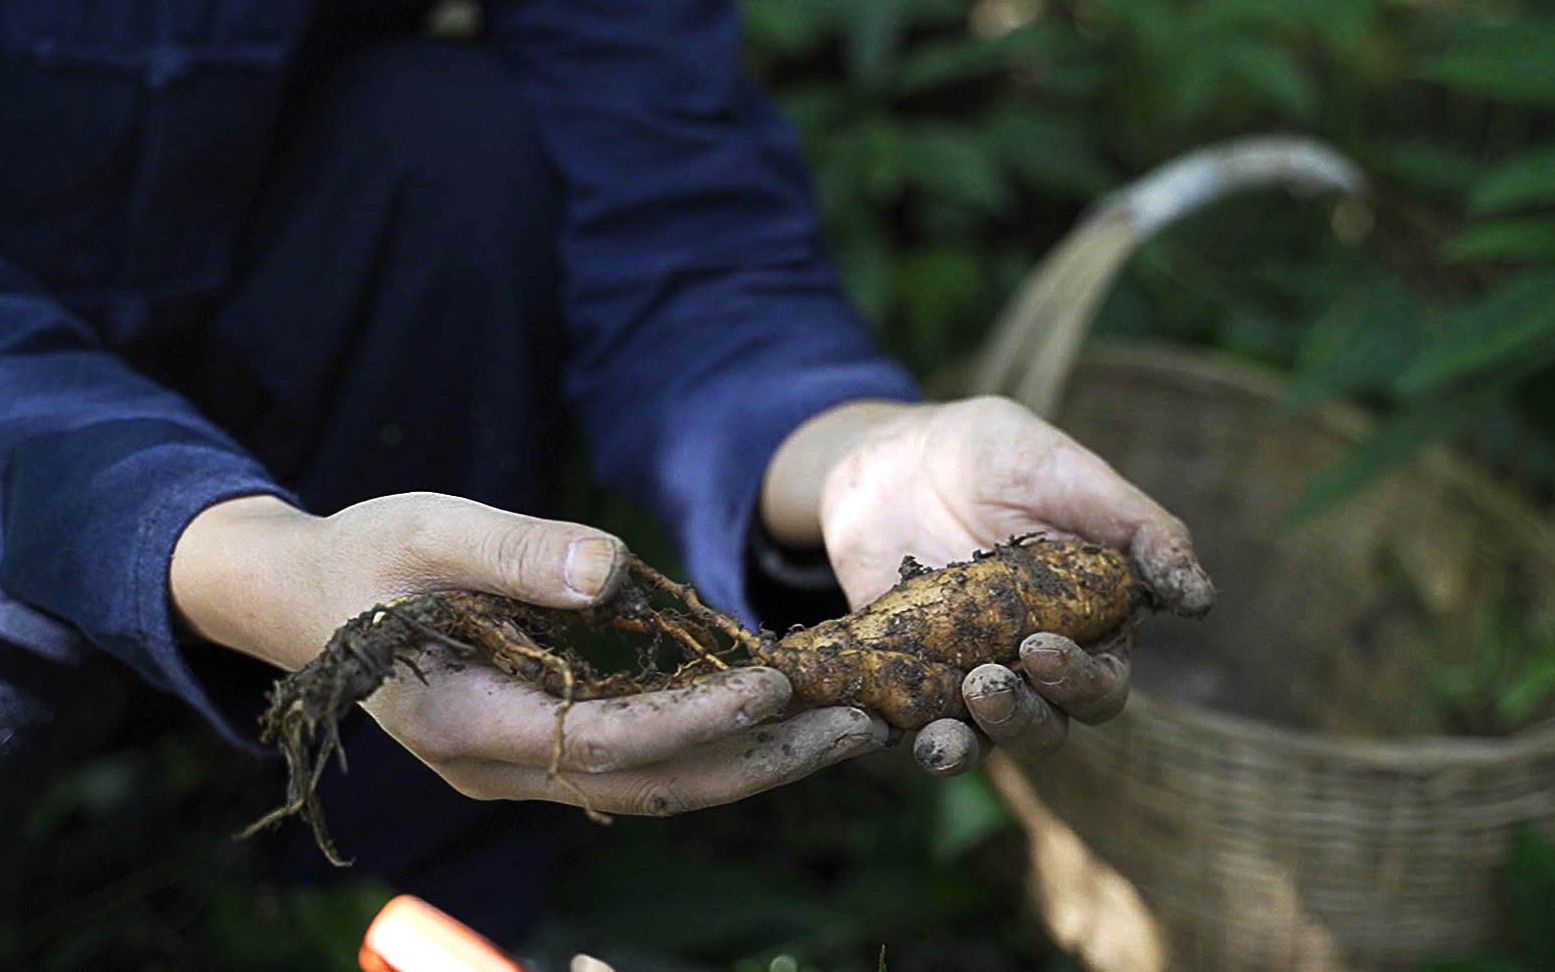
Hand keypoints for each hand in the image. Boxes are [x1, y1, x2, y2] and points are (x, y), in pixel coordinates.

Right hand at [171, 492, 885, 813]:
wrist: (301, 600)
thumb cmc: (358, 557)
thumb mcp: (423, 532)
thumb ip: (512, 551)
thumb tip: (614, 569)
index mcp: (467, 723)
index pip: (607, 739)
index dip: (700, 715)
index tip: (782, 677)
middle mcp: (499, 767)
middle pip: (651, 785)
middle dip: (759, 759)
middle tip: (859, 726)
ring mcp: (518, 766)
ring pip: (653, 785)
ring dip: (751, 761)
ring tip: (845, 728)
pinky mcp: (538, 745)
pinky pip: (637, 761)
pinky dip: (711, 744)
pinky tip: (775, 716)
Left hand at [761, 396, 1213, 774]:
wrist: (897, 451)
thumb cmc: (997, 455)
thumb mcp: (1069, 473)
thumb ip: (1138, 529)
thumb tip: (1202, 599)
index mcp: (1088, 624)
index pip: (1102, 683)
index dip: (1081, 681)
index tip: (1043, 648)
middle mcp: (1030, 662)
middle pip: (1044, 725)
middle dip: (1021, 718)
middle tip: (987, 684)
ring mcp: (964, 672)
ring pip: (977, 740)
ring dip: (962, 747)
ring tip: (940, 737)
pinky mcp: (902, 674)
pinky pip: (902, 721)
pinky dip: (887, 731)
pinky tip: (871, 729)